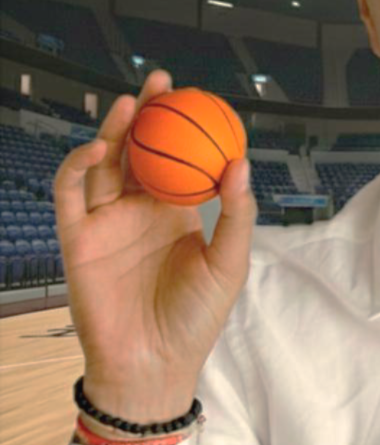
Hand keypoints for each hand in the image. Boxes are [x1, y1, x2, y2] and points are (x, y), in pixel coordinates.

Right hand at [53, 70, 256, 422]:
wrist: (154, 363)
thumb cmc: (197, 316)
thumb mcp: (229, 262)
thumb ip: (235, 214)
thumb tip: (241, 162)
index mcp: (175, 212)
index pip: (176, 157)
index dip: (182, 127)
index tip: (198, 97)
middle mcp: (139, 210)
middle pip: (137, 150)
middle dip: (146, 113)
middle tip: (160, 81)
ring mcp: (106, 222)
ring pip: (104, 163)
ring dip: (113, 130)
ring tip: (130, 102)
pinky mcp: (77, 238)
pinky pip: (72, 194)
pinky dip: (78, 166)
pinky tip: (99, 148)